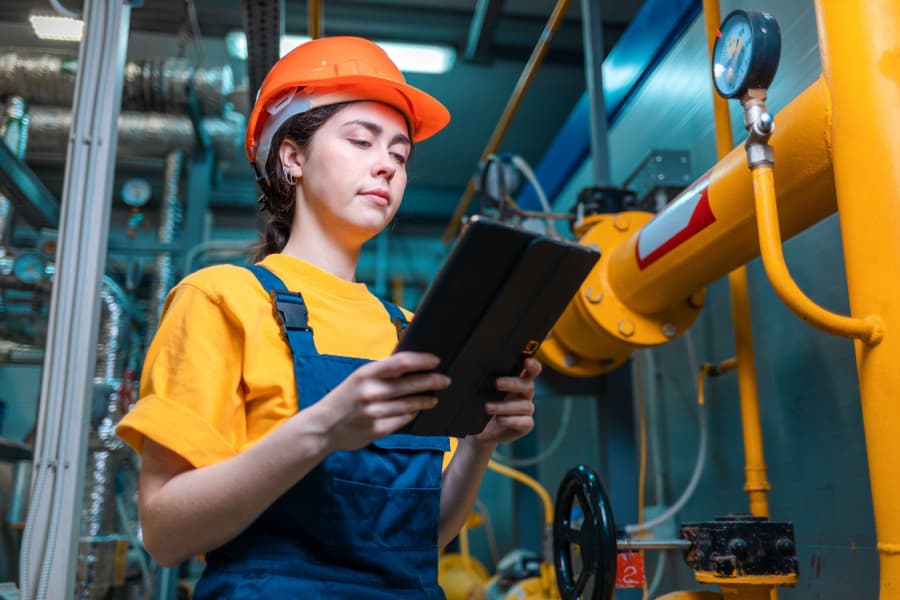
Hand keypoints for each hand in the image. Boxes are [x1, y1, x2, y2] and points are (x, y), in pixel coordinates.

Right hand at [307, 352, 449, 451]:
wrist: (323, 427)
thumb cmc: (344, 398)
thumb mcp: (359, 378)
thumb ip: (382, 372)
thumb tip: (410, 363)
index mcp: (366, 374)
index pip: (401, 362)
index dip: (422, 361)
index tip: (436, 361)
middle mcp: (372, 392)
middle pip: (411, 384)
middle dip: (432, 381)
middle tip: (445, 380)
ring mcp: (375, 412)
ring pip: (410, 405)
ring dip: (425, 400)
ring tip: (433, 398)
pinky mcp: (378, 430)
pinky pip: (403, 420)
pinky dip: (411, 414)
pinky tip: (415, 411)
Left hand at [473, 358, 540, 446]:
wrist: (480, 432)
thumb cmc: (482, 407)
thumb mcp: (482, 392)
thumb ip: (486, 381)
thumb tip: (478, 371)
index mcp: (517, 381)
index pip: (531, 370)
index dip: (532, 365)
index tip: (526, 361)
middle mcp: (524, 394)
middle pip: (528, 385)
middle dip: (513, 384)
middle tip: (497, 384)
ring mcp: (526, 411)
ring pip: (525, 406)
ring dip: (505, 406)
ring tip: (488, 407)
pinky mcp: (525, 425)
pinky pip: (525, 422)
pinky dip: (511, 420)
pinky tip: (499, 419)